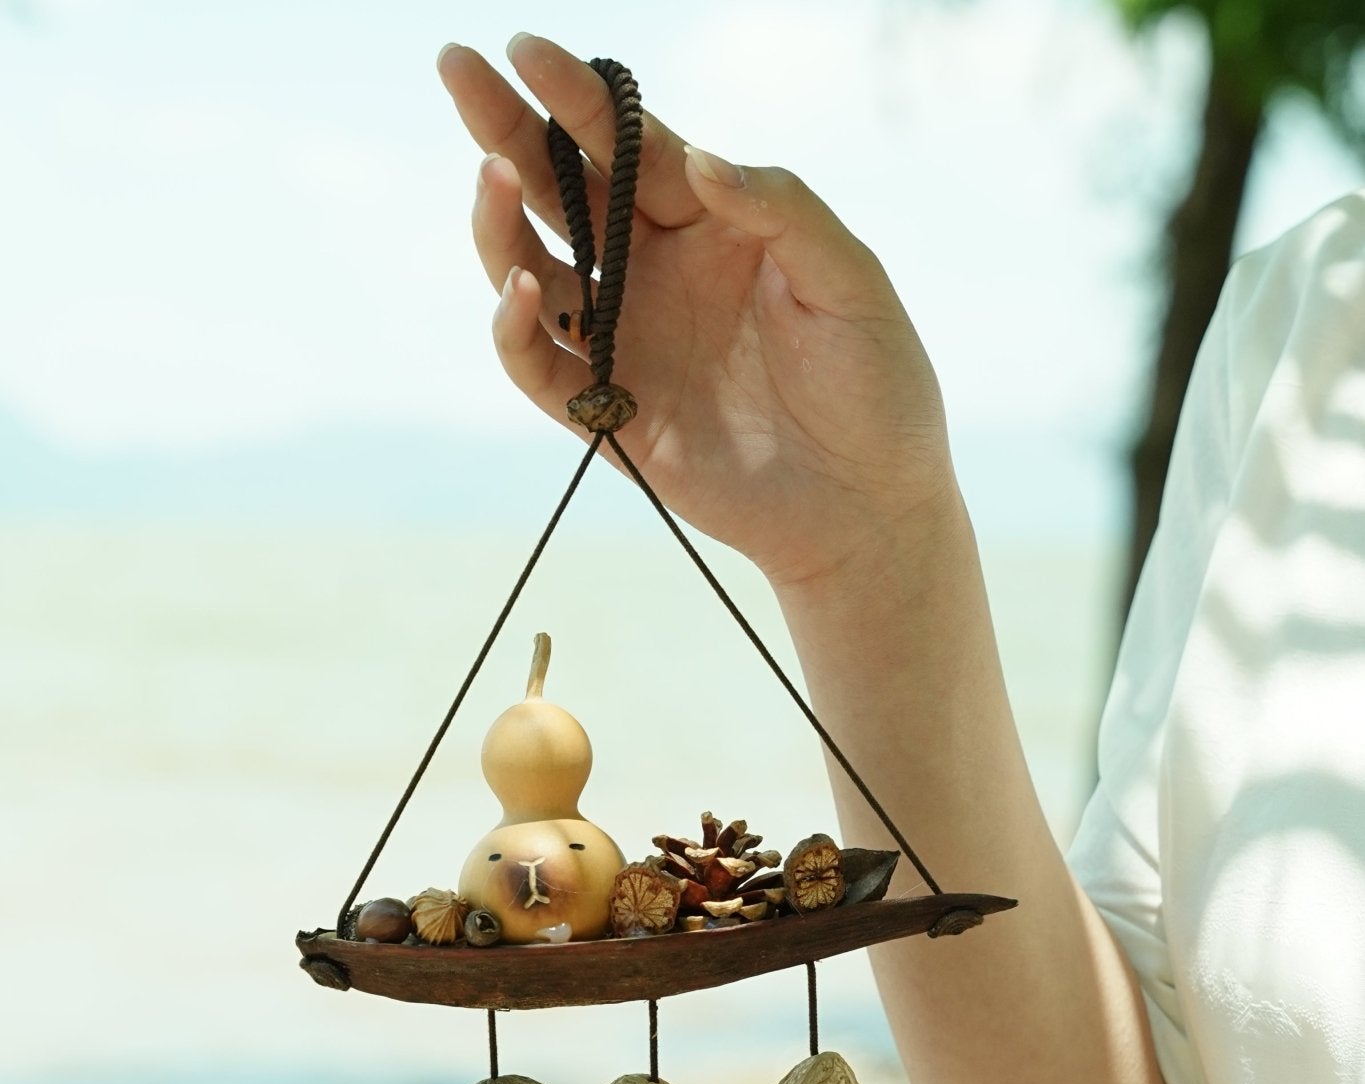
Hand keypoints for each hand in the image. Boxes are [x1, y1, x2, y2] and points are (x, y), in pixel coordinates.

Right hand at [438, 35, 954, 591]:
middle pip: (564, 189)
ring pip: (536, 269)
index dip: (579, 96)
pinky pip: (542, 366)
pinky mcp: (610, 415)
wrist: (868, 507)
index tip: (527, 49)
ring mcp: (629, 342)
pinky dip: (517, 329)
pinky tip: (522, 290)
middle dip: (506, 130)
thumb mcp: (848, 280)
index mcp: (711, 221)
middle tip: (458, 68)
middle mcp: (657, 272)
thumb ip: (780, 207)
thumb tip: (696, 157)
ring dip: (501, 227)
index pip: (631, 144)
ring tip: (490, 181)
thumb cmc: (876, 386)